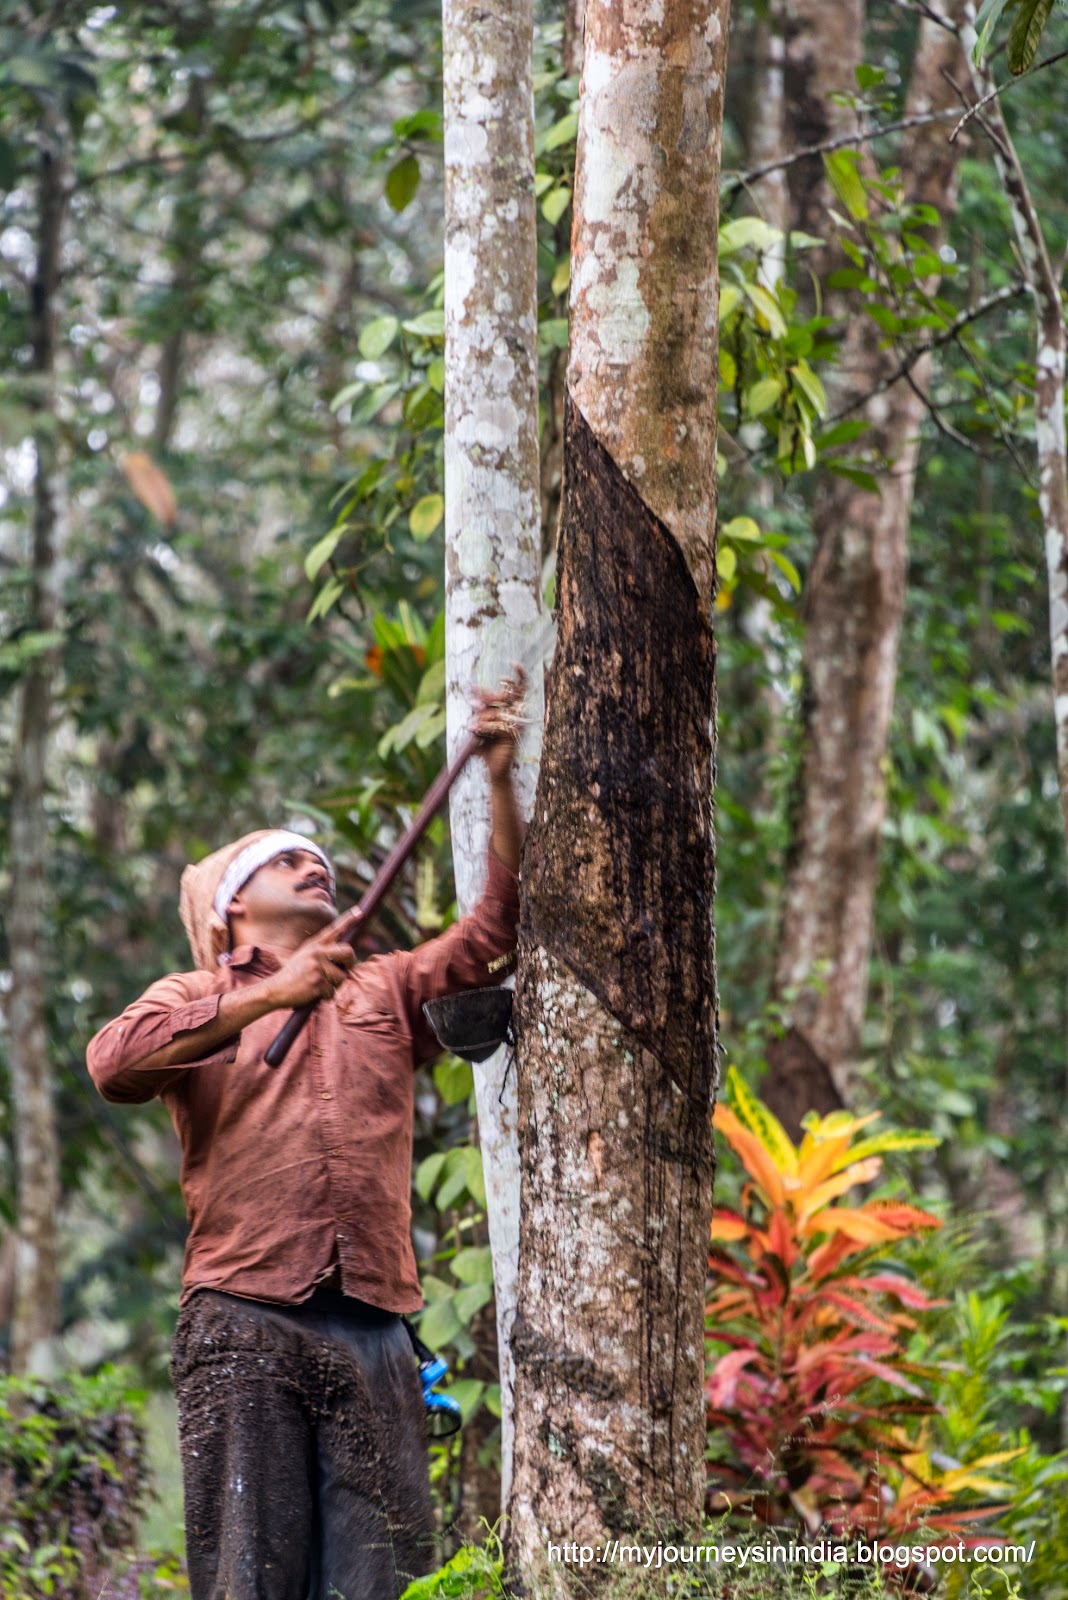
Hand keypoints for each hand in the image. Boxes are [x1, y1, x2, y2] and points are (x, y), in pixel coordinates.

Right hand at [262, 927, 356, 1008]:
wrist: (275, 989)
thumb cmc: (294, 974)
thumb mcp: (305, 955)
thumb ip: (322, 951)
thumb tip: (346, 953)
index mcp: (314, 944)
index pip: (334, 929)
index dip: (348, 920)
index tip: (359, 911)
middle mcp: (317, 952)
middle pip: (348, 952)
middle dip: (351, 963)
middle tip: (344, 969)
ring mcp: (317, 966)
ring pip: (342, 976)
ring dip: (335, 985)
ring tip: (320, 985)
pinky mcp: (316, 981)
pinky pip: (332, 991)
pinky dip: (326, 996)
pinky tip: (313, 993)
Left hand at [471, 667, 525, 783]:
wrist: (491, 769)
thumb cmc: (485, 745)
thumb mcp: (478, 722)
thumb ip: (478, 705)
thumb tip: (473, 687)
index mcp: (511, 710)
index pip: (519, 689)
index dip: (519, 677)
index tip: (516, 665)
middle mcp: (517, 716)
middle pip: (507, 697)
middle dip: (489, 698)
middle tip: (474, 705)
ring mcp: (517, 725)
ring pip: (499, 712)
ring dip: (483, 720)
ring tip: (473, 727)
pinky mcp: (513, 735)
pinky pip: (498, 725)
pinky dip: (485, 728)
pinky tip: (477, 731)